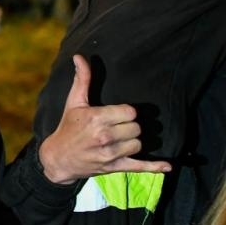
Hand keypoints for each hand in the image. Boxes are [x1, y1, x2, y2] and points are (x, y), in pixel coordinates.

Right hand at [37, 55, 170, 185]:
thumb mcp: (74, 102)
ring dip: (132, 141)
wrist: (58, 158)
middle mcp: (104, 136)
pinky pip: (139, 166)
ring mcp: (110, 154)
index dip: (125, 113)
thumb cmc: (68, 128)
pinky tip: (167, 166)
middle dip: (129, 126)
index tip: (116, 115)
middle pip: (135, 128)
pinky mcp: (114, 167)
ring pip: (137, 144)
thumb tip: (79, 57)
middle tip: (117, 127)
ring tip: (120, 140)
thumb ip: (82, 79)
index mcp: (97, 118)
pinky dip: (154, 167)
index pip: (130, 112)